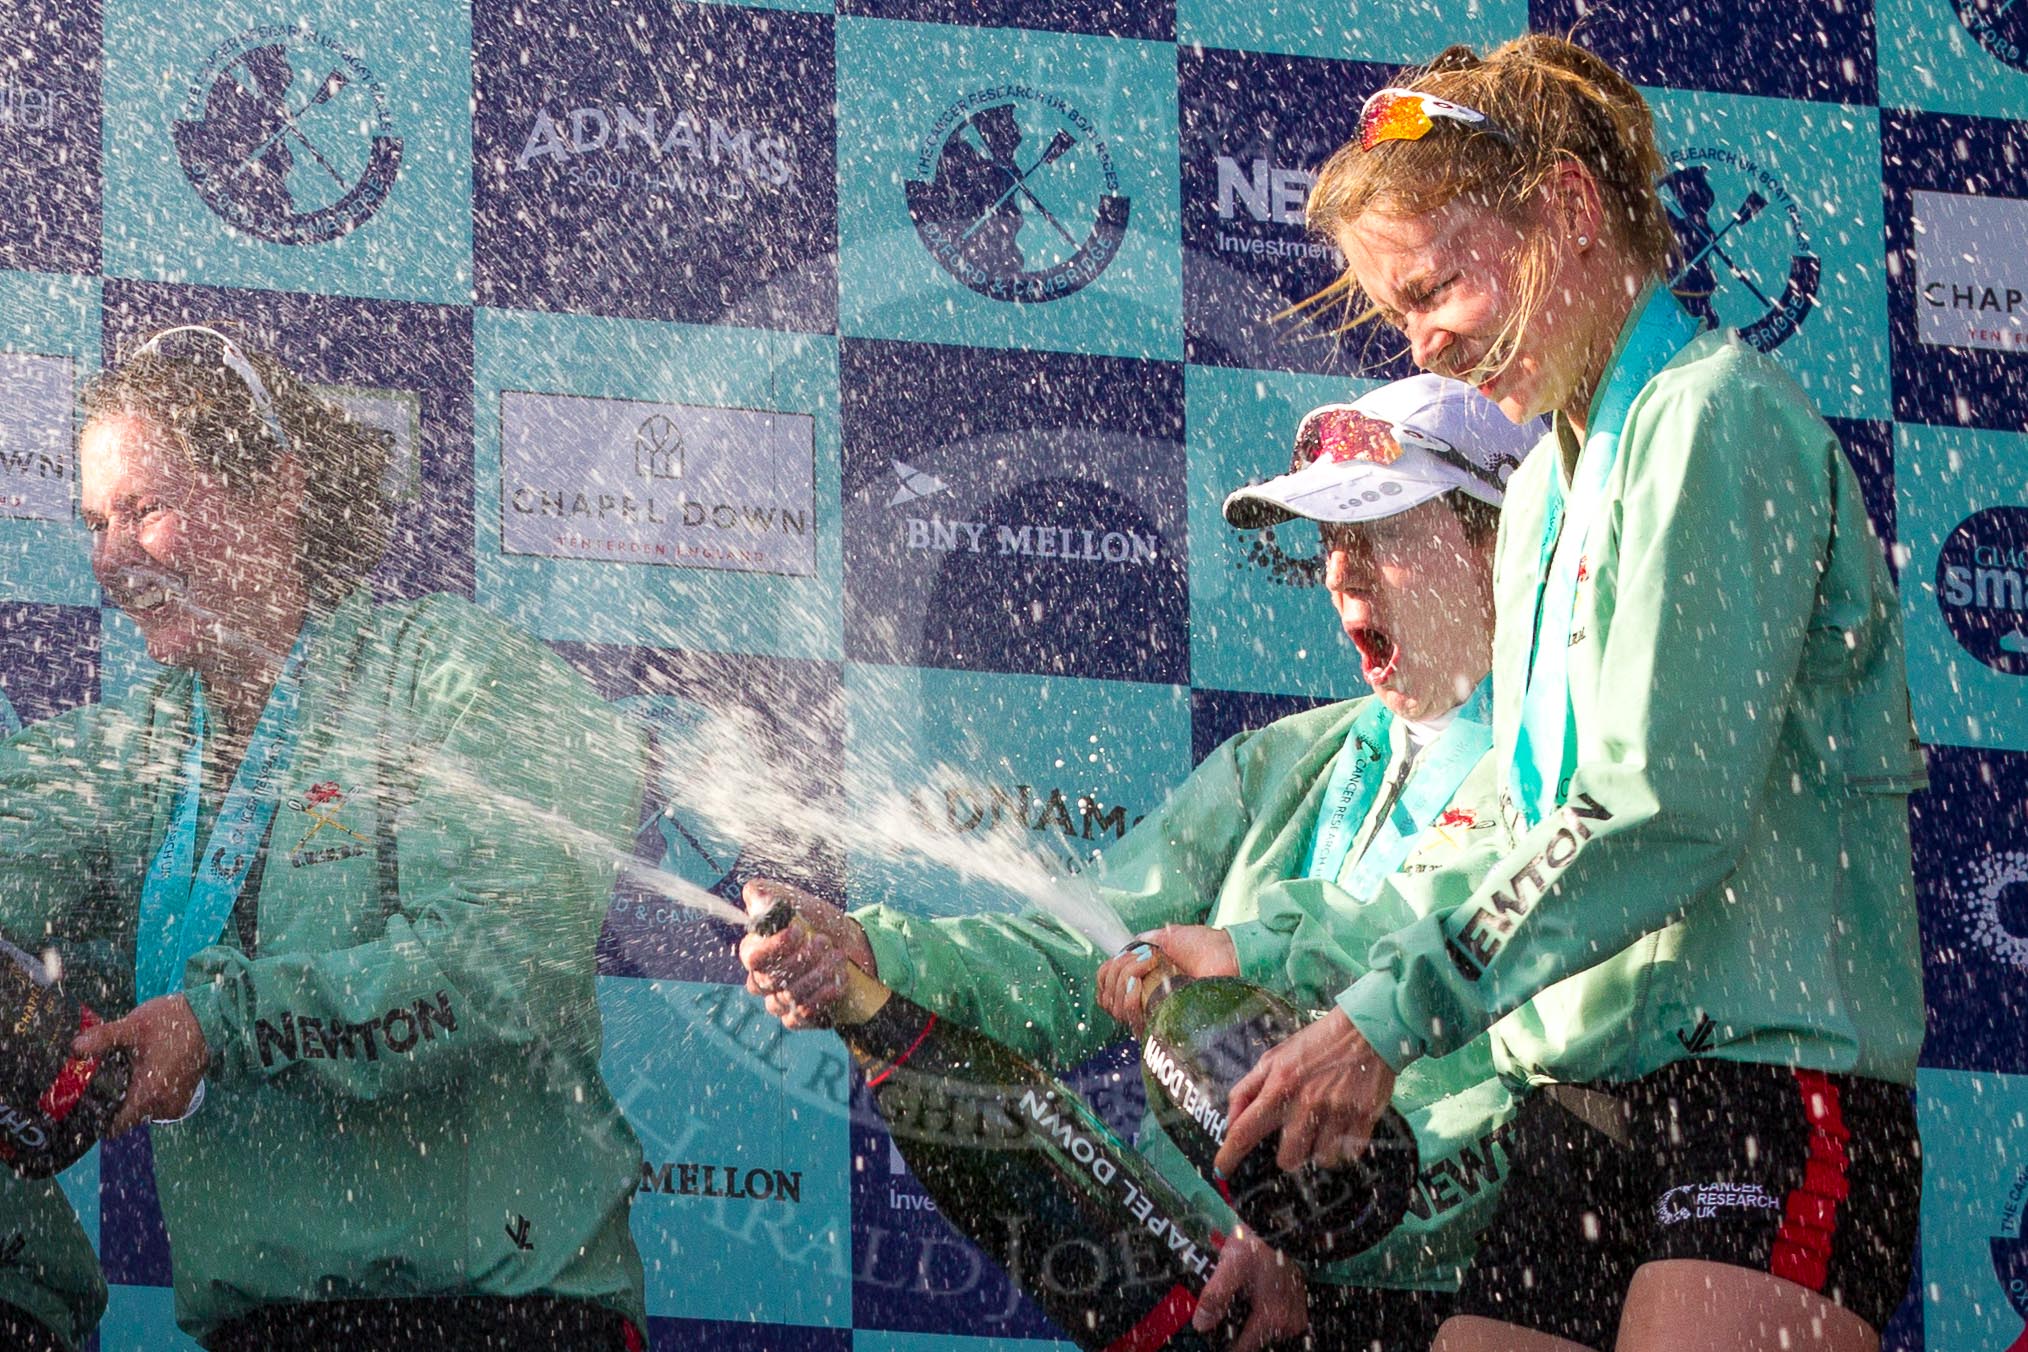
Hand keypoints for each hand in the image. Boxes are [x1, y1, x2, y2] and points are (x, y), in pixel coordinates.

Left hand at [72, 995, 207, 1136]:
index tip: (89, 1102)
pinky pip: (158, 1104)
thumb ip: (102, 1039)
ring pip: (143, 1111)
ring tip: (129, 1071)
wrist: (210, 1016)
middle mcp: (164, 1105)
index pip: (116, 1127)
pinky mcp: (185, 1096)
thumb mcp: (133, 1026)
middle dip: (116, 1102)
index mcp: (149, 1094)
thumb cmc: (172, 1021)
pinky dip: (149, 1093)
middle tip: (108, 1077)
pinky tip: (147, 1071)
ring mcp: (177, 1102)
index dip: (99, 1118)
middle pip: (127, 1118)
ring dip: (134, 1097)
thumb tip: (74, 1048)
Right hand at [738, 878, 874, 1030]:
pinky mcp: (796, 1018)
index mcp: (756, 951)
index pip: (753, 956)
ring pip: (789, 996)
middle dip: (804, 958)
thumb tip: (754, 892)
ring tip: (838, 958)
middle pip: (772, 978)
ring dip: (818, 975)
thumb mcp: (800, 903)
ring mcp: (778, 1001)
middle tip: (825, 942)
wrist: (851, 948)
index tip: (798, 932)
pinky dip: (821, 998)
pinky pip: (799, 1016)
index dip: (774, 946)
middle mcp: (762, 980)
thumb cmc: (820, 925)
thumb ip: (773, 894)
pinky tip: (837, 983)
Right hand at [1095, 926, 1239, 1036]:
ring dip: (1123, 978)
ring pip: (1115, 1006)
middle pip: (1107, 995)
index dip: (1108, 972)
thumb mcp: (1169, 937)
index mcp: (1146, 981)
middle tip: (1143, 957)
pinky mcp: (1162, 1021)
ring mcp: (1153, 1011)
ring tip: (1147, 965)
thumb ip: (1146, 941)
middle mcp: (1146, 999)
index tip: (1125, 957)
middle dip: (1118, 970)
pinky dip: (1127, 995)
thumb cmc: (1205, 945)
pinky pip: (1129, 1016)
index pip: (1107, 986)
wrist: (1226, 955)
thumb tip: (1128, 946)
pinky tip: (1138, 983)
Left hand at [1192, 1228, 1307, 1351]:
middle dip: (1237, 1330)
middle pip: (1253, 1341)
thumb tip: (1201, 1325)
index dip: (1224, 1344)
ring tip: (1240, 1300)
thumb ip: (1215, 1296)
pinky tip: (1253, 1299)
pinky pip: (1276, 1324)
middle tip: (1226, 1309)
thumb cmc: (1257, 1246)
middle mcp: (1287, 1324)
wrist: (1282, 1230)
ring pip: (1264, 1333)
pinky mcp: (1298, 1311)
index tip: (1212, 1336)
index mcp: (1272, 1318)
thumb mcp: (1230, 1264)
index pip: (1242, 1349)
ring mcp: (1295, 1319)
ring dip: (1250, 1324)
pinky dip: (1262, 1316)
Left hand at [1216, 1008, 1396, 1176]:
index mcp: (1279, 1086)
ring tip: (1324, 1128)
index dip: (1230, 1156)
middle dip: (1289, 1154)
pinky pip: (1348, 1154)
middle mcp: (1306, 1103)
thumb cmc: (1316, 1044)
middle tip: (1297, 1136)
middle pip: (1288, 1159)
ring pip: (1320, 1160)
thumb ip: (1247, 1089)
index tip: (1222, 1172)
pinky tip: (1343, 1127)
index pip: (1245, 1131)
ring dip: (1319, 1150)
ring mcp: (1336, 1112)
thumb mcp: (1274, 1057)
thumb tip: (1230, 1121)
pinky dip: (1344, 1146)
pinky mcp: (1364, 1118)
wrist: (1366, 1030)